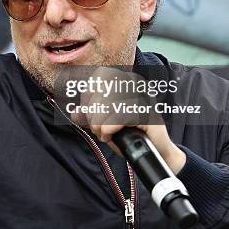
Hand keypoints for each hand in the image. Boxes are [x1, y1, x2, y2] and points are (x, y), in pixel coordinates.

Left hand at [70, 67, 185, 173]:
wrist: (153, 152)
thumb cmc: (129, 134)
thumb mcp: (104, 122)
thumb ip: (90, 115)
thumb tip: (75, 113)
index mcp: (125, 80)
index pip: (99, 76)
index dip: (89, 95)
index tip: (92, 113)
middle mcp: (135, 84)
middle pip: (99, 91)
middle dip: (92, 115)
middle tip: (98, 129)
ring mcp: (142, 97)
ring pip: (105, 105)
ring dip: (99, 125)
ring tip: (105, 134)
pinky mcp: (146, 113)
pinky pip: (117, 117)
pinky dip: (108, 130)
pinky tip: (110, 136)